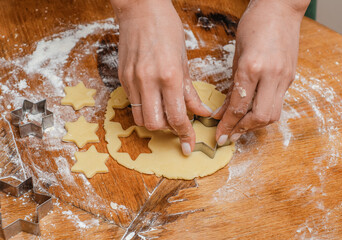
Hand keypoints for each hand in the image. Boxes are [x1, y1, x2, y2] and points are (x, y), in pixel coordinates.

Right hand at [111, 0, 211, 154]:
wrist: (139, 8)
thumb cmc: (166, 28)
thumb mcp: (184, 60)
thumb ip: (189, 90)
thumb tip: (200, 112)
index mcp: (169, 76)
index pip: (178, 116)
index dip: (185, 135)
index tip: (189, 145)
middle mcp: (148, 81)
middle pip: (155, 125)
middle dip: (168, 129)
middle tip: (177, 122)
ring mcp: (132, 80)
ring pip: (140, 119)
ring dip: (154, 121)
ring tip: (164, 110)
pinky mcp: (121, 78)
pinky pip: (131, 104)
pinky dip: (144, 109)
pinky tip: (152, 99)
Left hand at [213, 0, 308, 144]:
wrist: (281, 8)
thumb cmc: (255, 25)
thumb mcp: (237, 55)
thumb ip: (232, 85)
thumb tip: (224, 110)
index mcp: (252, 68)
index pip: (238, 106)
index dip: (227, 125)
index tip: (220, 135)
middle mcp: (271, 75)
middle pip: (259, 117)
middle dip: (242, 130)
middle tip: (230, 135)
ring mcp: (284, 77)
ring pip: (272, 114)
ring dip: (255, 125)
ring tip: (240, 127)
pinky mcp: (291, 77)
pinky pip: (278, 103)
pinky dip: (264, 112)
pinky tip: (253, 112)